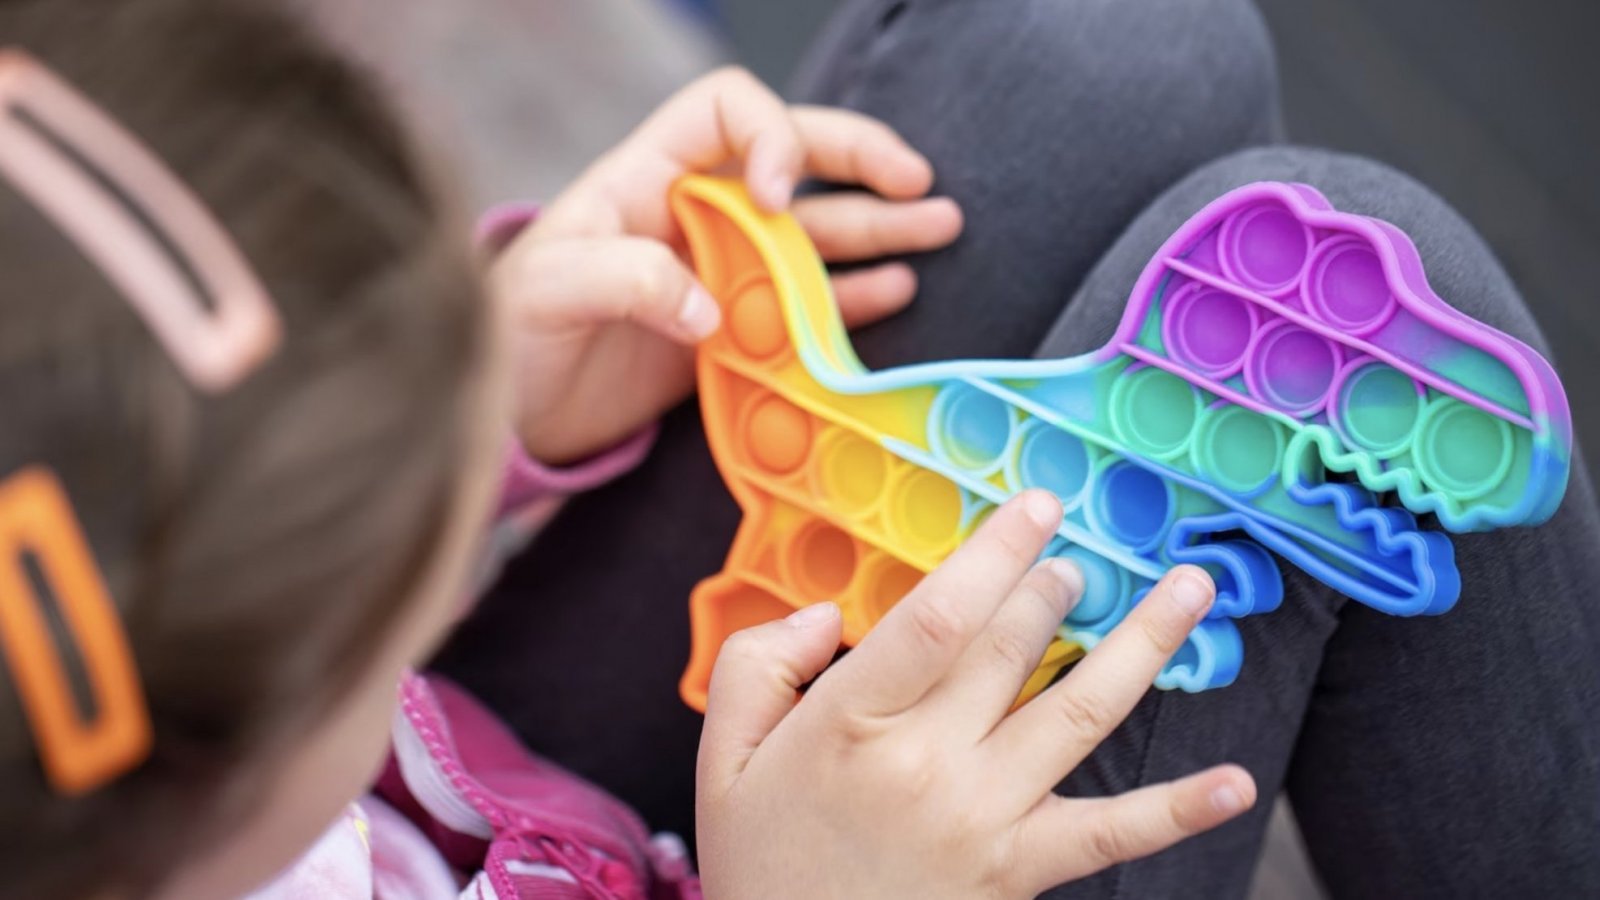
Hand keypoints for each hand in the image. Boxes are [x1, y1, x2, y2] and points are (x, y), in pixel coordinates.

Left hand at [490, 67, 962, 463]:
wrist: (506, 416)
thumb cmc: (508, 336)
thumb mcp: (547, 293)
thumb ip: (625, 280)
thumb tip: (710, 307)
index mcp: (645, 177)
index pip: (725, 110)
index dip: (771, 135)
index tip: (784, 197)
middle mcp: (692, 214)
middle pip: (791, 159)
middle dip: (857, 161)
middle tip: (915, 179)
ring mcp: (717, 272)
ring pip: (812, 233)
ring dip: (877, 227)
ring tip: (939, 227)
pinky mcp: (730, 332)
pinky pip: (804, 304)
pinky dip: (852, 296)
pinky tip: (895, 289)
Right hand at [696, 491, 1256, 898]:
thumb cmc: (761, 865)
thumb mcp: (722, 759)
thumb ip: (755, 666)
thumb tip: (826, 615)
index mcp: (851, 722)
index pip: (940, 613)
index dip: (997, 552)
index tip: (1036, 507)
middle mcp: (927, 762)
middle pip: (1014, 649)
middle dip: (1057, 587)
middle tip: (1079, 558)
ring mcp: (984, 817)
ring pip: (1080, 714)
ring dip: (1144, 645)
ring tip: (1188, 590)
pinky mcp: (1020, 871)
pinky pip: (1111, 836)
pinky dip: (1178, 811)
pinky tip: (1237, 782)